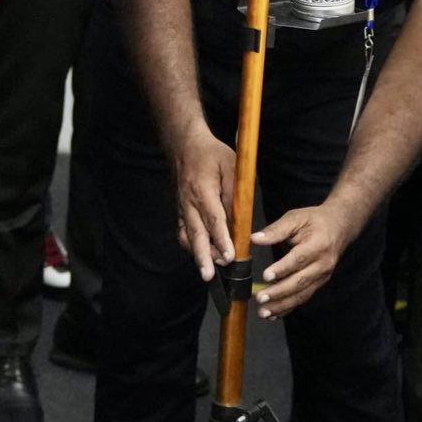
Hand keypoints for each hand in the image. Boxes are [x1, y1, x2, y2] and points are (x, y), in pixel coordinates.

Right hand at [173, 128, 235, 280]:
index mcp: (203, 189)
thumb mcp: (231, 167)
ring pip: (187, 236)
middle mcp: (189, 202)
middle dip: (203, 257)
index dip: (222, 239)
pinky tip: (200, 257)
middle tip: (209, 275)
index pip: (214, 219)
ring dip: (197, 255)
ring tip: (207, 272)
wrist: (184, 146)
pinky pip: (183, 233)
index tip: (229, 256)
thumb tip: (241, 220)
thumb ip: (236, 193)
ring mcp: (182, 208)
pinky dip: (191, 247)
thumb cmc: (211, 155)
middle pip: (196, 234)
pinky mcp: (180, 211)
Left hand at [252, 202, 354, 317]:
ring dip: (282, 305)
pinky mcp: (319, 283)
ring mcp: (322, 276)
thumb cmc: (315, 220)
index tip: (266, 276)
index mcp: (318, 245)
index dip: (282, 269)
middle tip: (260, 298)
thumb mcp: (296, 218)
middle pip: (300, 281)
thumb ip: (276, 229)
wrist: (340, 227)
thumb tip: (255, 238)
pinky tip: (274, 314)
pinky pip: (303, 298)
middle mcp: (323, 264)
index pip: (299, 259)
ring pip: (301, 294)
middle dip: (279, 292)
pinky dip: (288, 307)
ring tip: (264, 312)